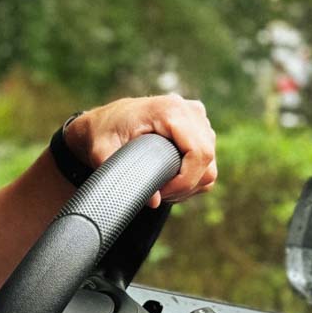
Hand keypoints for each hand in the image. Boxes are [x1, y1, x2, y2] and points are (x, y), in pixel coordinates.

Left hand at [65, 94, 217, 207]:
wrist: (103, 121)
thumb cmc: (101, 133)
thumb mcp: (101, 153)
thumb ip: (124, 176)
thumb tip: (154, 202)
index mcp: (170, 110)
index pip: (199, 152)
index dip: (185, 180)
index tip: (162, 193)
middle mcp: (189, 110)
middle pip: (207, 159)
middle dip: (186, 185)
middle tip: (159, 194)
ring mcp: (197, 117)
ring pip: (210, 162)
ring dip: (190, 183)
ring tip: (162, 188)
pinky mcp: (199, 128)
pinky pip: (208, 160)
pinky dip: (193, 176)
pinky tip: (170, 180)